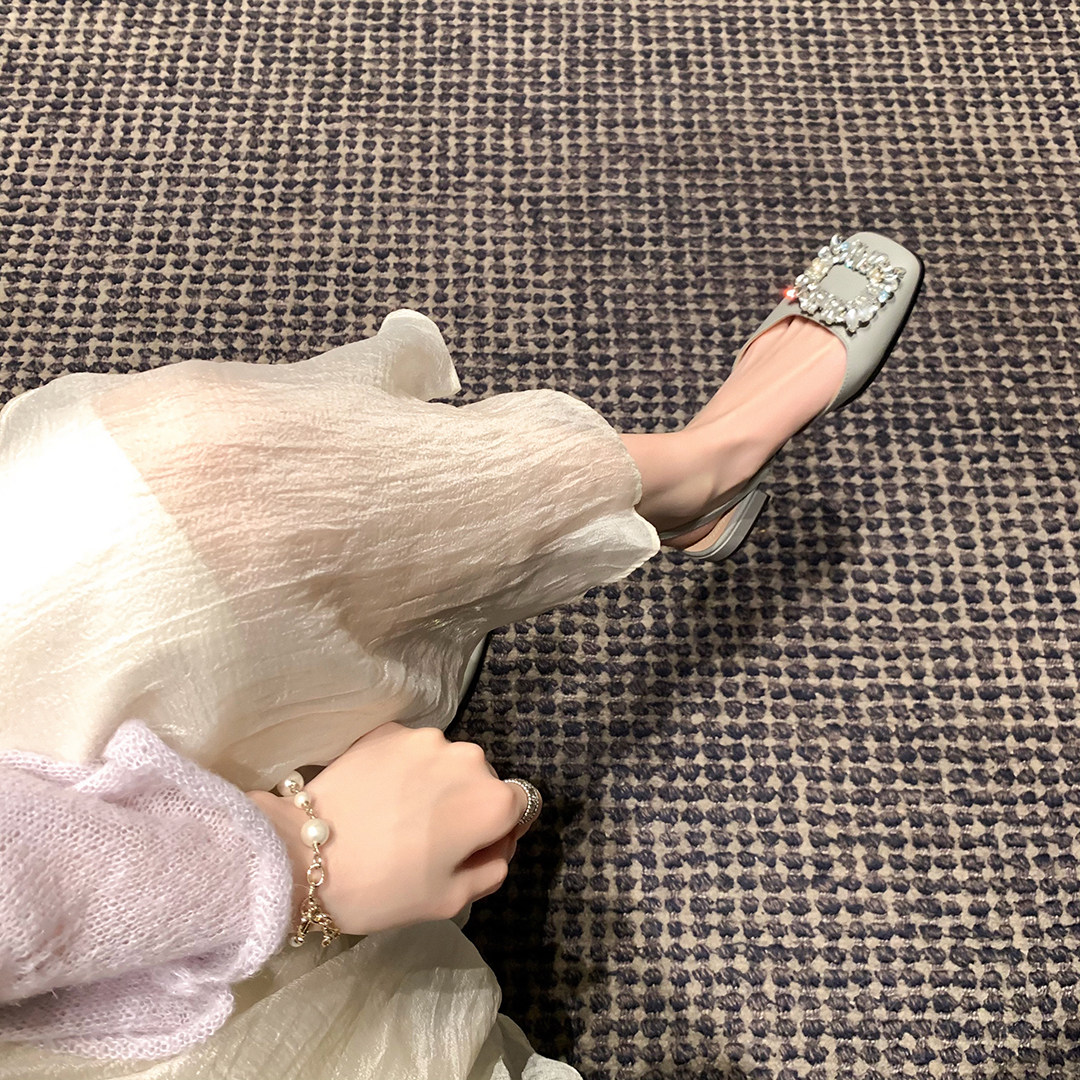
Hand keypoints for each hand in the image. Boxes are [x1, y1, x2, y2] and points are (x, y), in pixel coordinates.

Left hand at [247, 722, 534, 935]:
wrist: (304, 855)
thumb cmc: (384, 887)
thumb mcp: (450, 900)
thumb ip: (492, 869)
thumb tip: (497, 846)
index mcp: (491, 800)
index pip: (519, 805)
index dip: (499, 831)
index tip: (468, 851)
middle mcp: (467, 757)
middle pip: (482, 780)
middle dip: (466, 805)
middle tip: (428, 840)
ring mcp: (425, 738)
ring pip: (446, 763)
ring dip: (435, 784)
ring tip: (397, 816)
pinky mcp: (388, 730)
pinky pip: (412, 751)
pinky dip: (403, 770)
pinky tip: (377, 797)